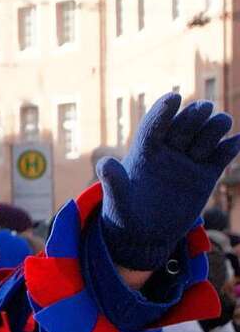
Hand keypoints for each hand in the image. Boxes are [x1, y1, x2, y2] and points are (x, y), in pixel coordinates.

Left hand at [98, 93, 239, 269]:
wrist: (144, 234)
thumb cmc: (124, 214)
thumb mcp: (116, 200)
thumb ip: (112, 182)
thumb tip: (104, 163)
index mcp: (144, 151)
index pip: (155, 124)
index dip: (164, 110)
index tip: (173, 97)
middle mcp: (169, 150)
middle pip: (186, 122)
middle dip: (194, 113)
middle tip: (202, 110)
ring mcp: (189, 160)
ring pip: (208, 132)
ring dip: (215, 126)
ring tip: (218, 128)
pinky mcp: (207, 173)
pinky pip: (223, 154)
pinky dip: (232, 146)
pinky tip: (234, 143)